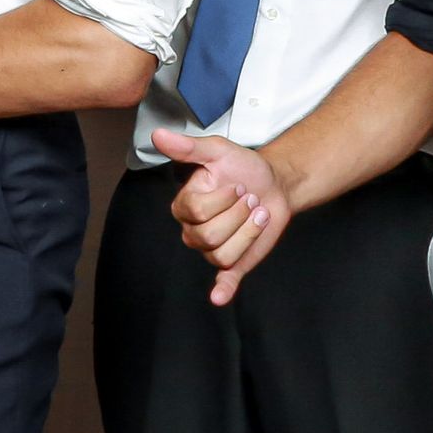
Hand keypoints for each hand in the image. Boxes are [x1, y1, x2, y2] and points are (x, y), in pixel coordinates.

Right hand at [154, 127, 290, 305]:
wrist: (274, 183)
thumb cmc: (243, 167)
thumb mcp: (217, 151)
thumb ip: (187, 147)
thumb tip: (158, 135)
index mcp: (185, 205)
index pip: (196, 212)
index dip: (223, 199)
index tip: (237, 185)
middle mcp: (194, 229)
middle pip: (208, 236)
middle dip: (238, 215)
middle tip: (249, 199)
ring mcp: (213, 247)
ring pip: (222, 254)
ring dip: (248, 234)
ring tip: (257, 216)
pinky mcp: (234, 261)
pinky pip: (223, 279)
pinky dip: (222, 290)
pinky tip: (220, 297)